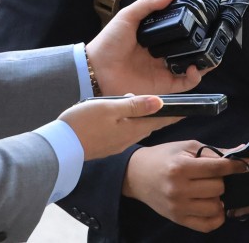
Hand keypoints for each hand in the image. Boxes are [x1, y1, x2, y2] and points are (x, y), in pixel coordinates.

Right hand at [59, 95, 180, 160]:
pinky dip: (130, 122)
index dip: (175, 114)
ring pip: (137, 127)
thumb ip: (135, 105)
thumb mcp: (110, 107)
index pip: (161, 120)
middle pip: (150, 124)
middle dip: (161, 115)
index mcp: (133, 128)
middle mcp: (128, 138)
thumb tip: (161, 101)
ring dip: (145, 118)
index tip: (189, 109)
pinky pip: (124, 131)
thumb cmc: (82, 124)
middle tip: (174, 106)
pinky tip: (124, 116)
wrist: (58, 147)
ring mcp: (116, 143)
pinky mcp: (106, 144)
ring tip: (150, 107)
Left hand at [86, 0, 204, 94]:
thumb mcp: (128, 16)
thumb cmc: (108, 43)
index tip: (202, 22)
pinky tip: (194, 69)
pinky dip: (194, 78)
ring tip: (209, 55)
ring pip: (190, 68)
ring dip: (202, 63)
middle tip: (210, 39)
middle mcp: (161, 55)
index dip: (191, 29)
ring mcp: (163, 71)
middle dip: (201, 47)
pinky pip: (184, 84)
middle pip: (187, 51)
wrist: (96, 70)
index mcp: (153, 39)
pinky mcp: (162, 86)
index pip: (177, 33)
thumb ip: (149, 4)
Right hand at [122, 140, 248, 232]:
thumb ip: (214, 151)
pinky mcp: (178, 219)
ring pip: (215, 206)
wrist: (136, 174)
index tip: (248, 165)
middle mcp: (179, 189)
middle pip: (218, 188)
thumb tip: (241, 152)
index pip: (217, 169)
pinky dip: (216, 217)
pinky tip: (214, 207)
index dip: (236, 166)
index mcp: (181, 167)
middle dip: (221, 180)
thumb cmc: (164, 156)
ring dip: (218, 198)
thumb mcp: (187, 146)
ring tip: (210, 190)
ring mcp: (178, 207)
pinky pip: (207, 225)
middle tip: (213, 176)